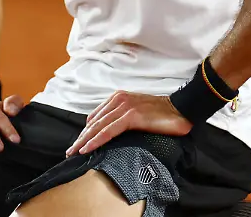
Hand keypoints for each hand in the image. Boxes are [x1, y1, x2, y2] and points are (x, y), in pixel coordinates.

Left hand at [65, 91, 190, 156]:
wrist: (181, 109)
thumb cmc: (162, 114)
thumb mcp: (137, 113)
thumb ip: (122, 118)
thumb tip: (108, 132)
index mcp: (118, 98)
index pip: (96, 117)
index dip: (85, 132)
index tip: (77, 144)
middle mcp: (118, 100)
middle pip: (93, 122)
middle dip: (80, 138)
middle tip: (69, 151)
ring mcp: (123, 107)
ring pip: (97, 127)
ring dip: (83, 141)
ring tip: (74, 152)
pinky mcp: (130, 116)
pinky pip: (108, 131)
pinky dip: (96, 140)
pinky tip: (87, 148)